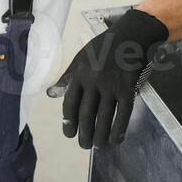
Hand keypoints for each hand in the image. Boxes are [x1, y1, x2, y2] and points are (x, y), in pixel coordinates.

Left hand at [46, 8, 168, 149]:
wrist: (130, 35)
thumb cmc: (104, 47)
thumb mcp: (80, 57)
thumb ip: (67, 77)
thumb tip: (51, 94)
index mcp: (79, 74)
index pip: (70, 104)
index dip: (68, 122)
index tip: (69, 133)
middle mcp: (93, 81)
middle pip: (86, 114)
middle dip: (84, 134)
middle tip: (84, 146)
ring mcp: (112, 85)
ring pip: (104, 117)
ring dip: (101, 136)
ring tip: (98, 146)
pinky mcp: (128, 88)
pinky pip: (123, 113)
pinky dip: (119, 129)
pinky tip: (116, 139)